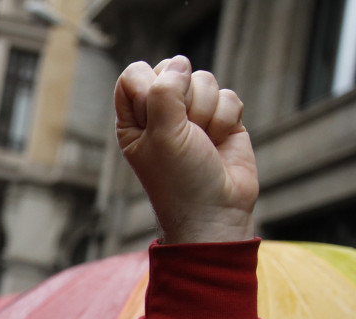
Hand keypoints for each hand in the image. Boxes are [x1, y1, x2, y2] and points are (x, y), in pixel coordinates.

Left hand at [114, 56, 257, 243]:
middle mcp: (161, 113)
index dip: (149, 85)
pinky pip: (228, 96)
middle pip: (172, 70)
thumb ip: (163, 92)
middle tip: (183, 131)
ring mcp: (193, 115)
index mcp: (133, 119)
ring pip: (204, 80)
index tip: (155, 114)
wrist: (215, 210)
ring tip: (202, 141)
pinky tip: (219, 143)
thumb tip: (178, 64)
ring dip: (205, 112)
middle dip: (183, 98)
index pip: (135, 74)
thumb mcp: (161, 134)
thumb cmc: (178, 179)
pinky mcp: (222, 119)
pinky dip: (225, 120)